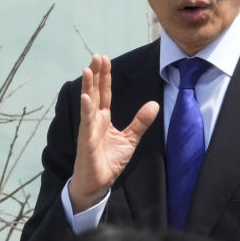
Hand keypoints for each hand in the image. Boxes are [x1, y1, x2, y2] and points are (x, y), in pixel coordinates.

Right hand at [68, 54, 158, 212]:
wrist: (97, 184)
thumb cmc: (108, 161)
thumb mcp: (130, 139)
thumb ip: (140, 122)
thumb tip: (154, 104)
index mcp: (102, 119)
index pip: (104, 93)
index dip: (105, 77)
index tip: (104, 59)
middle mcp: (93, 121)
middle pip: (94, 93)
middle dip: (96, 75)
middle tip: (96, 56)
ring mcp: (88, 130)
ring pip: (88, 104)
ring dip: (88, 87)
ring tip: (89, 69)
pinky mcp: (86, 142)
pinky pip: (86, 124)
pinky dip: (86, 110)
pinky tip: (85, 97)